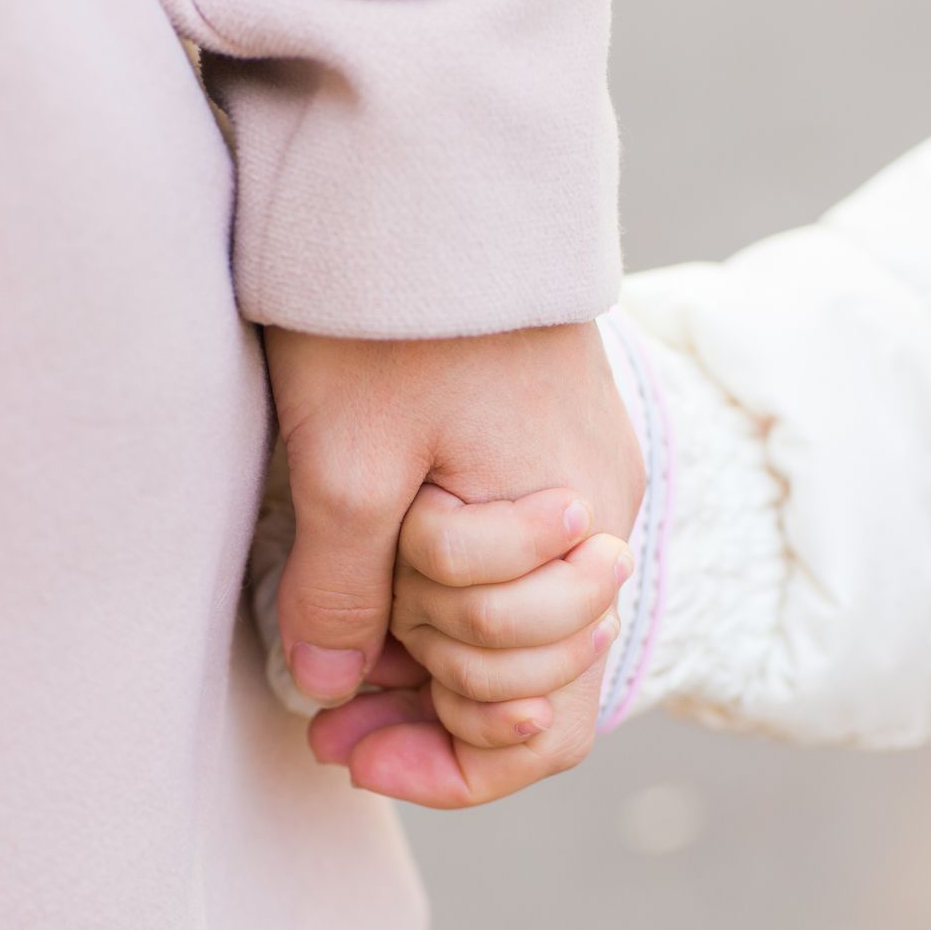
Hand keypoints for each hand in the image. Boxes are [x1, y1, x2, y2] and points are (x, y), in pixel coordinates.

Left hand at [267, 322, 642, 806]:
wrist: (435, 170)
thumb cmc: (391, 315)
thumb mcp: (344, 462)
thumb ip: (339, 591)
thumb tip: (329, 686)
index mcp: (571, 538)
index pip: (540, 716)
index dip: (443, 759)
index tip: (342, 746)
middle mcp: (601, 526)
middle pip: (536, 681)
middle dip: (437, 701)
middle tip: (337, 696)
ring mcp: (585, 492)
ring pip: (528, 632)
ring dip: (440, 663)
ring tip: (349, 666)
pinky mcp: (555, 460)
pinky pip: (522, 572)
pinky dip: (453, 606)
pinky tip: (389, 614)